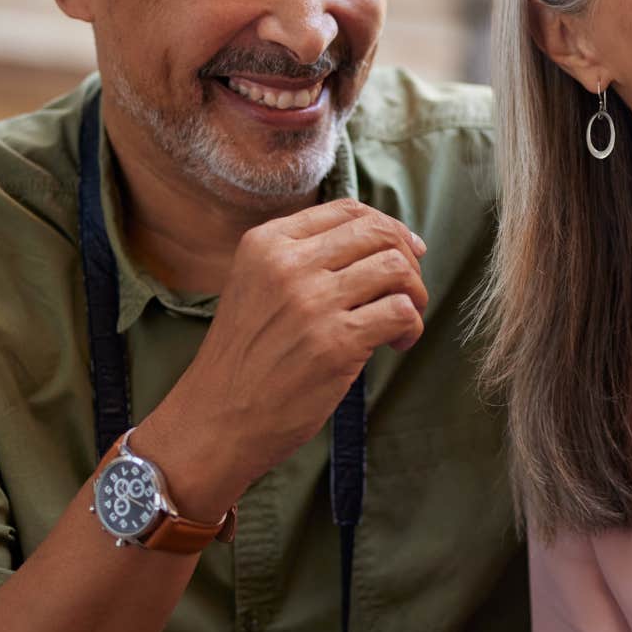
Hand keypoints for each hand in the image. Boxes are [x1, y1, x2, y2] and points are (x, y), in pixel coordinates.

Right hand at [134, 199, 428, 516]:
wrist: (215, 419)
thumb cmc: (246, 358)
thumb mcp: (257, 286)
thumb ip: (305, 259)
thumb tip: (386, 241)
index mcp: (267, 243)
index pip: (348, 211)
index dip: (389, 228)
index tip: (405, 253)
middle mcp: (288, 264)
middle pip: (379, 233)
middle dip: (408, 260)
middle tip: (408, 292)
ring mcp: (312, 303)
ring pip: (397, 269)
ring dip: (415, 294)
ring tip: (404, 320)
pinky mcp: (335, 343)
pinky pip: (402, 312)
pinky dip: (412, 327)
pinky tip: (396, 344)